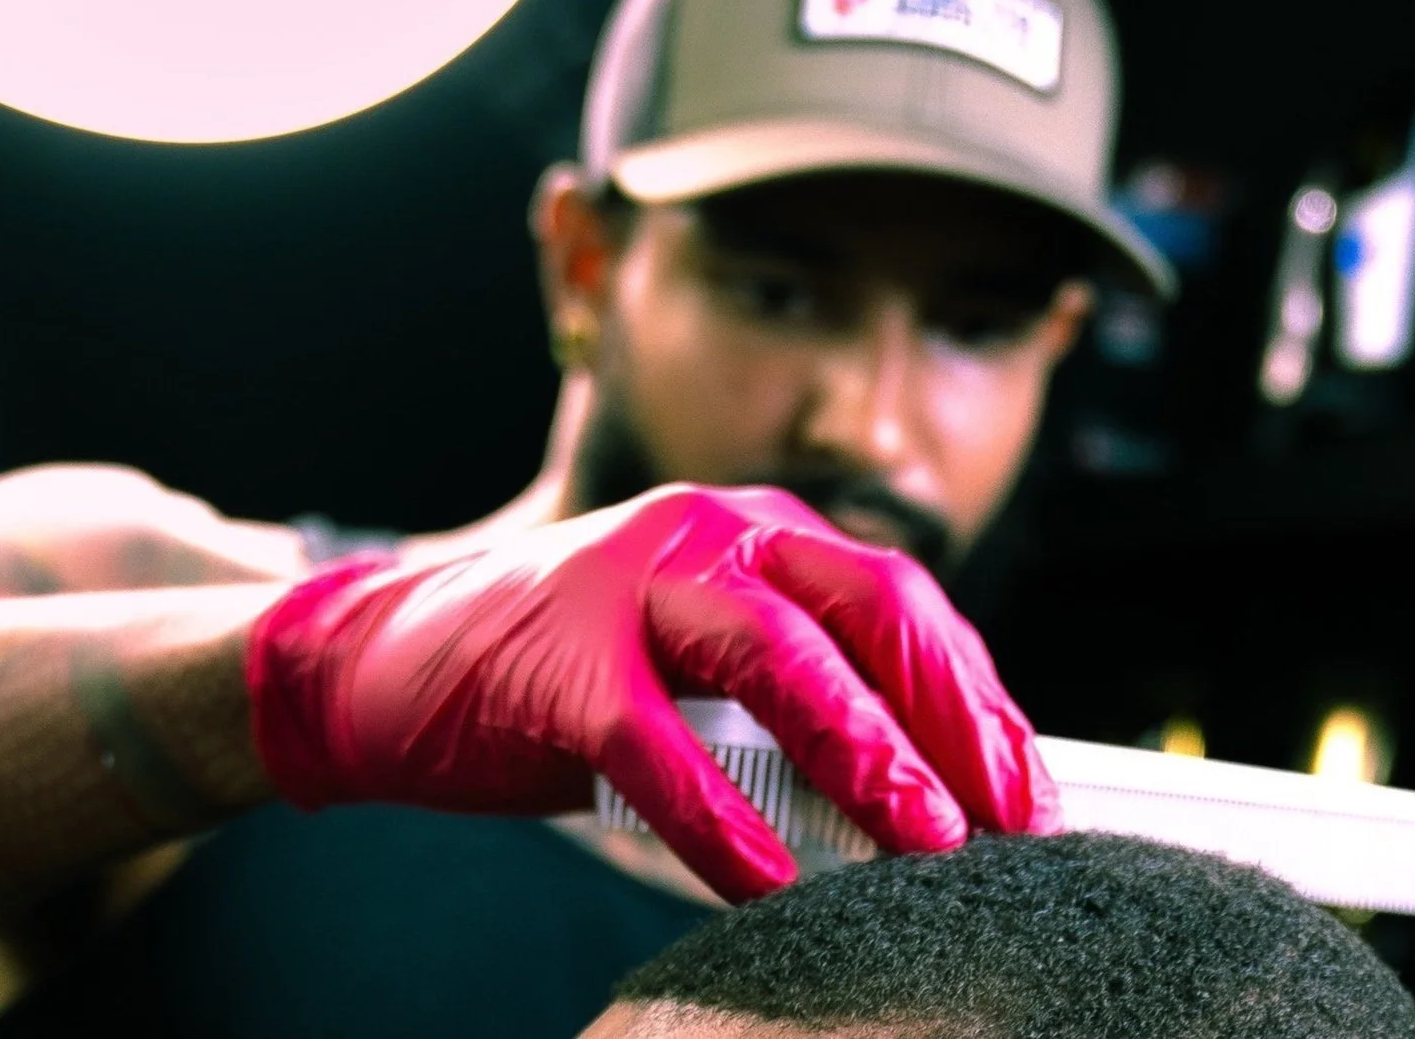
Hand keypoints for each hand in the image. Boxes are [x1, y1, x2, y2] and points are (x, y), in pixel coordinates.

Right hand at [244, 483, 1061, 902]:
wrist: (384, 659)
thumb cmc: (564, 674)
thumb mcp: (698, 664)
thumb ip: (797, 700)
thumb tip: (926, 793)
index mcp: (757, 532)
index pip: (902, 602)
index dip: (977, 698)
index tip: (1030, 793)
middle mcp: (710, 535)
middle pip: (867, 608)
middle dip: (949, 718)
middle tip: (1008, 822)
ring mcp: (630, 587)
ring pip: (774, 656)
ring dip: (861, 750)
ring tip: (924, 840)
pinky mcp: (558, 661)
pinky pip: (656, 743)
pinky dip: (717, 818)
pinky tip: (768, 882)